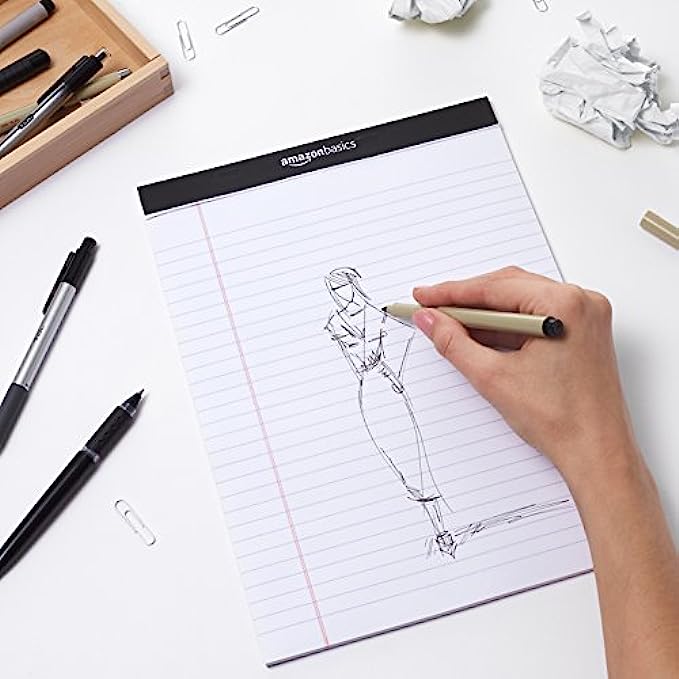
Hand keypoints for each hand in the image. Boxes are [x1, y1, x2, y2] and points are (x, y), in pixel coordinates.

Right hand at [412, 267, 641, 493]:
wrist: (596, 454)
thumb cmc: (562, 421)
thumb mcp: (492, 377)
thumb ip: (453, 342)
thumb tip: (431, 319)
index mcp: (564, 305)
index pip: (494, 288)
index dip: (452, 293)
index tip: (425, 297)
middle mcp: (580, 303)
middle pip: (508, 287)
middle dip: (467, 300)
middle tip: (432, 308)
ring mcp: (585, 316)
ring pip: (521, 300)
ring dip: (485, 312)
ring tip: (450, 323)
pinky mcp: (582, 332)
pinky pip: (536, 315)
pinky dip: (506, 324)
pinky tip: (480, 334)